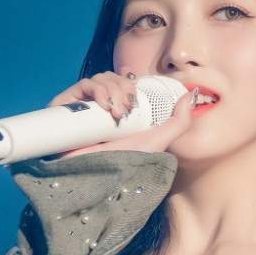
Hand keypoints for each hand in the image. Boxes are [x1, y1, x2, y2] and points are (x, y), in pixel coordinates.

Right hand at [49, 71, 195, 158]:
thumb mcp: (158, 140)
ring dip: (112, 89)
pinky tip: (104, 106)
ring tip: (117, 113)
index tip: (135, 84)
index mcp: (118, 111)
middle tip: (128, 108)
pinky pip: (82, 85)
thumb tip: (189, 96)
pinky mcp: (66, 108)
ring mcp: (82, 108)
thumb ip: (179, 122)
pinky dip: (97, 89)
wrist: (100, 177)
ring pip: (98, 79)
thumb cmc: (126, 162)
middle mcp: (99, 108)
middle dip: (124, 87)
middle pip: (111, 78)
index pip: (120, 81)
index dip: (128, 78)